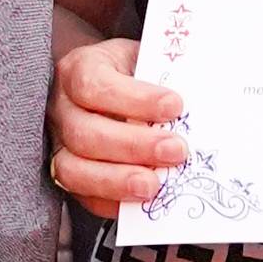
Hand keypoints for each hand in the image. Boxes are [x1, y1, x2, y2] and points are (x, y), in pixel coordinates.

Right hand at [50, 32, 187, 213]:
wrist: (112, 83)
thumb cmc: (132, 73)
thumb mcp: (145, 59)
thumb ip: (166, 76)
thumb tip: (203, 100)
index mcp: (79, 70)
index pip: (95, 85)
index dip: (134, 99)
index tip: (174, 105)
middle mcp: (62, 109)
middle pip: (85, 133)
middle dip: (133, 146)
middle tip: (175, 151)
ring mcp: (59, 145)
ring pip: (73, 170)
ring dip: (117, 180)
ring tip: (153, 184)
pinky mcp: (66, 175)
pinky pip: (82, 196)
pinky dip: (111, 202)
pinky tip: (139, 201)